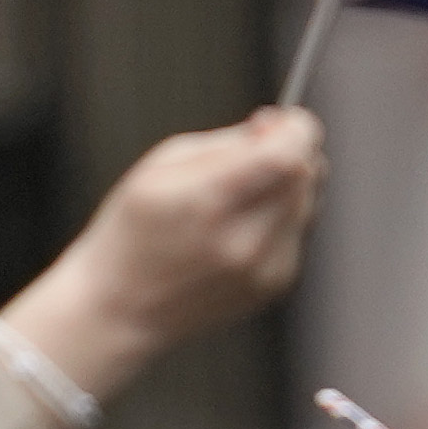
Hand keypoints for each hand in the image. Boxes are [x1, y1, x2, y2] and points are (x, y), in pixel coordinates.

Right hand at [0, 110, 321, 404]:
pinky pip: (296, 233)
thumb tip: (276, 127)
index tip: (290, 120)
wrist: (120, 308)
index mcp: (208, 202)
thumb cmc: (134, 228)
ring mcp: (261, 270)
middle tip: (263, 147)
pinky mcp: (272, 286)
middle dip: (293, 152)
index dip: (298, 129)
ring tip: (244, 191)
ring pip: (306, 204)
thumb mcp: (162, 166)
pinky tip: (241, 226)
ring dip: (287, 185)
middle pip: (305, 176)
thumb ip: (227, 141)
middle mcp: (242, 241)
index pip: (286, 156)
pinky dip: (280, 218)